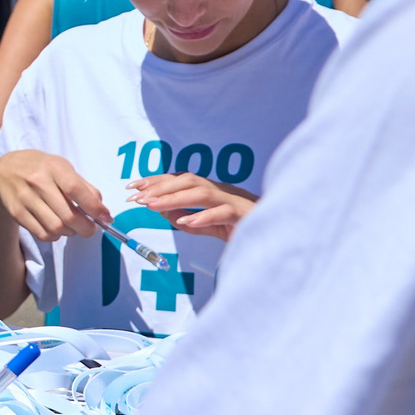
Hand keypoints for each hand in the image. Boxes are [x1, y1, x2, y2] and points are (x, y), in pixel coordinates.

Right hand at [0, 150, 108, 242]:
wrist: (3, 171)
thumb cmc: (40, 168)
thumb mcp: (61, 167)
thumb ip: (82, 185)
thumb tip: (101, 209)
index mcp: (53, 167)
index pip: (76, 189)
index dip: (94, 207)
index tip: (106, 218)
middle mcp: (37, 181)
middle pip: (68, 215)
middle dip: (85, 227)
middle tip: (90, 229)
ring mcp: (25, 198)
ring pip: (56, 228)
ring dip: (70, 233)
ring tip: (72, 227)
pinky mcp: (17, 212)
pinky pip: (42, 233)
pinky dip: (54, 236)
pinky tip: (56, 228)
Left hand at [130, 172, 255, 240]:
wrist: (281, 234)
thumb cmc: (245, 228)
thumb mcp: (212, 226)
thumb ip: (192, 221)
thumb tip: (168, 215)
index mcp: (212, 191)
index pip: (181, 180)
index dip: (156, 181)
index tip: (133, 186)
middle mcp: (222, 190)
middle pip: (188, 180)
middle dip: (160, 187)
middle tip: (137, 197)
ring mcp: (234, 201)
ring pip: (202, 193)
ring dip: (175, 198)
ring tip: (153, 206)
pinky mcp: (244, 216)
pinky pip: (222, 212)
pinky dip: (203, 216)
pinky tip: (185, 222)